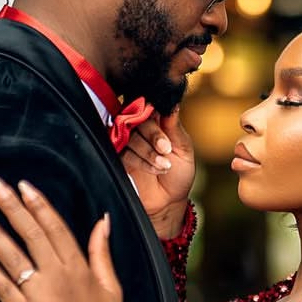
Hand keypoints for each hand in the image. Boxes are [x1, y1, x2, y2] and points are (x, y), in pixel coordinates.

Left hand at [0, 177, 131, 301]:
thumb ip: (101, 252)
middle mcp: (58, 279)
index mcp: (80, 270)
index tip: (23, 185)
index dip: (38, 204)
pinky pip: (2, 288)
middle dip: (11, 207)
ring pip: (12, 257)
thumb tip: (102, 220)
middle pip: (30, 235)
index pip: (55, 228)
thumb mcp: (112, 287)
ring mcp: (38, 298)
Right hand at [121, 108, 194, 238]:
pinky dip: (141, 161)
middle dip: (153, 134)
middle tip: (166, 149)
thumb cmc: (179, 173)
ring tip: (165, 166)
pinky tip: (155, 170)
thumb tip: (172, 102)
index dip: (154, 110)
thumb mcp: (183, 148)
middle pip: (136, 117)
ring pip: (130, 136)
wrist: (169, 200)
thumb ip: (174, 126)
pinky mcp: (118, 157)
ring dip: (149, 152)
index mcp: (156, 120)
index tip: (164, 122)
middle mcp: (139, 128)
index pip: (149, 104)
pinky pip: (124, 153)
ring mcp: (127, 142)